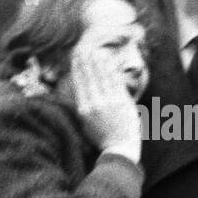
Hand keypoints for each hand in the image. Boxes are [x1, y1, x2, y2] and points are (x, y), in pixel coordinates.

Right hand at [70, 44, 140, 159]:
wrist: (119, 148)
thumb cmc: (103, 138)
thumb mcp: (86, 124)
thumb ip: (84, 108)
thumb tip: (81, 93)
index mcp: (84, 109)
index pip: (80, 84)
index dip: (77, 69)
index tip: (75, 58)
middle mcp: (94, 103)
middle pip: (89, 78)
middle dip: (85, 62)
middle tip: (82, 49)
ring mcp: (109, 102)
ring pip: (101, 77)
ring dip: (97, 63)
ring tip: (93, 52)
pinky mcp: (122, 102)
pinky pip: (115, 82)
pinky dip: (111, 71)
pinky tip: (108, 62)